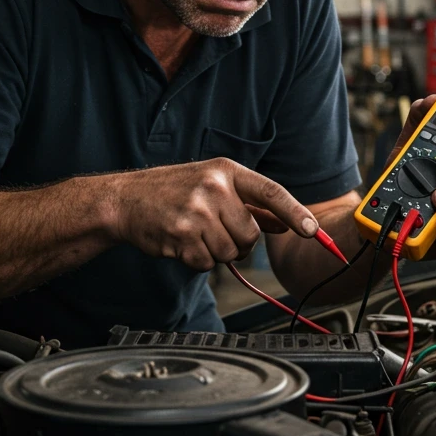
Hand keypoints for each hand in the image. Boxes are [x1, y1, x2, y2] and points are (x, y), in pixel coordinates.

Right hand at [108, 158, 317, 270]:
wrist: (125, 200)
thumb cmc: (172, 192)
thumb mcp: (213, 187)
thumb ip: (251, 205)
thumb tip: (287, 223)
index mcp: (225, 171)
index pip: (270, 192)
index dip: (294, 212)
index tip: (311, 229)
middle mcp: (213, 188)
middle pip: (251, 234)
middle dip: (238, 242)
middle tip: (214, 230)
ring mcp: (197, 211)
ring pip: (229, 252)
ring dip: (215, 252)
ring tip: (193, 233)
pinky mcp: (182, 235)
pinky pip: (206, 263)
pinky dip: (196, 260)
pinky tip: (181, 242)